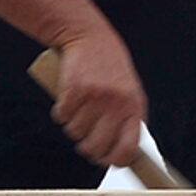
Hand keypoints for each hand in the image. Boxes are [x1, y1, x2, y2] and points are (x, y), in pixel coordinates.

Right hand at [49, 24, 146, 166]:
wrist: (88, 35)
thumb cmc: (109, 66)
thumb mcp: (129, 91)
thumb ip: (127, 119)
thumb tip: (123, 154)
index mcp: (134, 107)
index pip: (128, 149)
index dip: (114, 160)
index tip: (107, 160)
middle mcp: (116, 104)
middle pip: (97, 147)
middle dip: (87, 148)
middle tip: (85, 140)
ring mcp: (94, 97)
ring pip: (75, 133)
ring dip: (72, 127)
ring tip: (78, 111)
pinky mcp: (73, 90)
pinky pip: (62, 116)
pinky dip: (61, 112)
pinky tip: (67, 101)